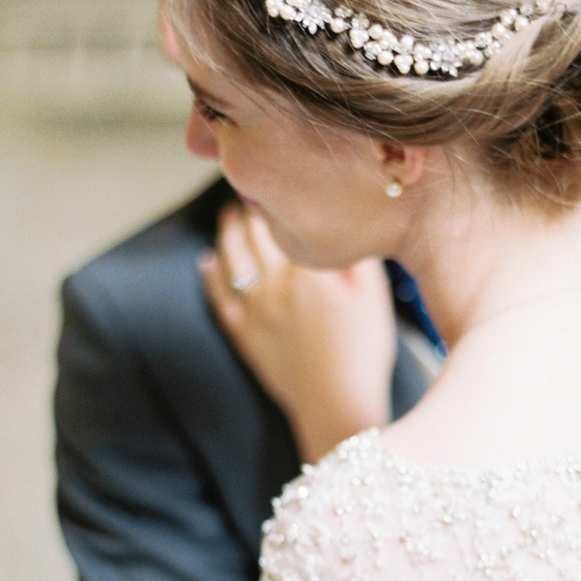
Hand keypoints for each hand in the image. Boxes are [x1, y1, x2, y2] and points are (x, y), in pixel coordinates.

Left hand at [200, 203, 396, 463]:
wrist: (337, 403)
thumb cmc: (362, 351)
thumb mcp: (374, 296)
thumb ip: (356, 256)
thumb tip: (341, 225)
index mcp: (309, 268)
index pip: (285, 220)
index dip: (276, 196)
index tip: (271, 177)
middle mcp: (275, 282)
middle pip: (255, 234)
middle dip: (250, 207)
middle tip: (247, 186)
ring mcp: (255, 309)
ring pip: (233, 259)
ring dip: (228, 233)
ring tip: (229, 216)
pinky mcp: (245, 335)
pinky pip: (220, 299)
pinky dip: (211, 277)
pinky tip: (207, 263)